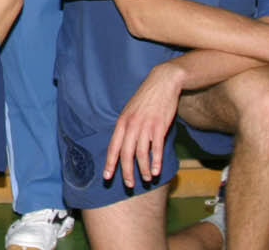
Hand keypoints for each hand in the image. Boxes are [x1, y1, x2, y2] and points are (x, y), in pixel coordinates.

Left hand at [103, 61, 183, 187]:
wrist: (162, 82)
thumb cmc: (146, 99)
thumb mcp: (130, 111)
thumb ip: (126, 127)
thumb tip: (123, 144)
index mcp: (122, 122)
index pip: (113, 147)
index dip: (109, 163)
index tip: (107, 176)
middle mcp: (131, 125)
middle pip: (126, 154)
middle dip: (126, 172)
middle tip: (128, 185)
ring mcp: (145, 126)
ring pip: (141, 154)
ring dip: (143, 170)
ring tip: (146, 179)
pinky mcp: (159, 126)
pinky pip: (156, 148)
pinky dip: (155, 162)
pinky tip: (156, 171)